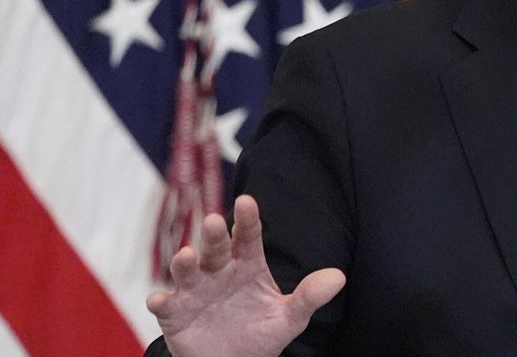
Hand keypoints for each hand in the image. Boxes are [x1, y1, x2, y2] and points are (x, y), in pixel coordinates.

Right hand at [146, 195, 345, 356]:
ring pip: (186, 271)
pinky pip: (165, 305)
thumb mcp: (289, 317)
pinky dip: (161, 302)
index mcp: (248, 265)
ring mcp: (195, 291)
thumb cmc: (260, 332)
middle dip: (213, 236)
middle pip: (216, 248)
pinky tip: (160, 300)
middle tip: (212, 221)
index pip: (249, 236)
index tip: (247, 201)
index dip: (247, 219)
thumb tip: (339, 277)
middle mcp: (219, 271)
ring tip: (185, 256)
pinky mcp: (175, 314)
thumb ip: (310, 296)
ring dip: (183, 263)